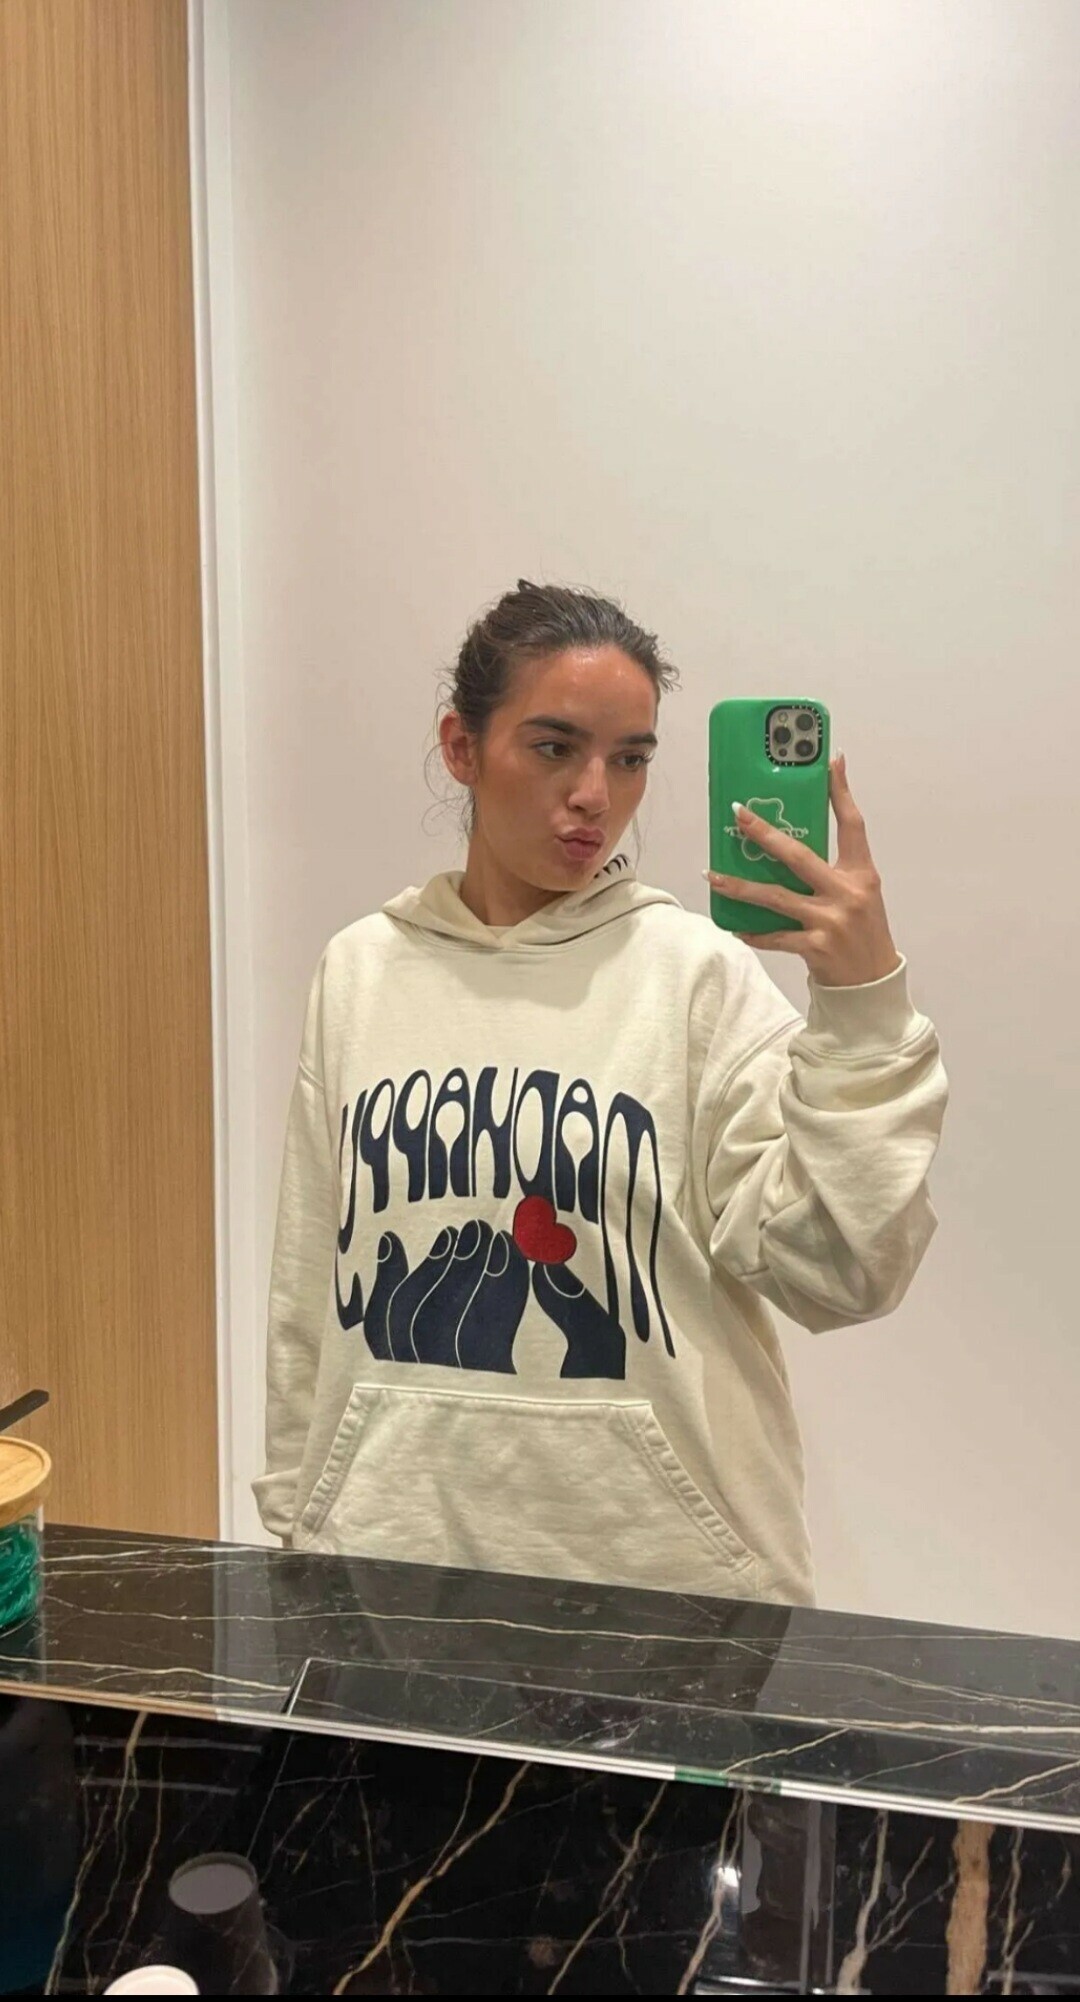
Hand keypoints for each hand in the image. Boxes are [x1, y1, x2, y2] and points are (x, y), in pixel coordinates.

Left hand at [705, 753, 901, 987]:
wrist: (872, 984)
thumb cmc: (862, 932)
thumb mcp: (860, 892)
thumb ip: (836, 867)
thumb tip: (794, 841)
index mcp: (861, 873)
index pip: (852, 824)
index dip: (841, 791)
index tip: (829, 761)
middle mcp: (847, 893)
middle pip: (799, 855)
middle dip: (764, 834)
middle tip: (739, 814)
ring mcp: (831, 921)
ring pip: (776, 897)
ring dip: (739, 886)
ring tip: (712, 875)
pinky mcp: (816, 947)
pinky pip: (775, 935)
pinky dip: (753, 931)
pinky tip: (733, 925)